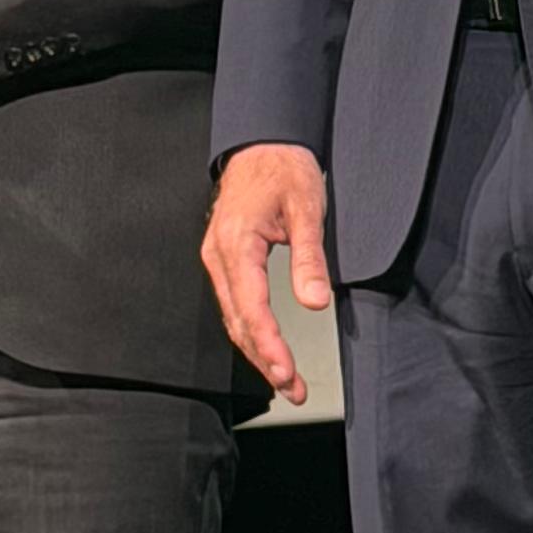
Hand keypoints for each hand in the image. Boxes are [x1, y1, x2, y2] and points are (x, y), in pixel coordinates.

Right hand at [200, 144, 331, 402]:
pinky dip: (251, 331)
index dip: (270, 346)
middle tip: (293, 389)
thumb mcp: (307, 208)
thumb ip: (310, 258)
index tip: (288, 373)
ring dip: (258, 351)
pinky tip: (268, 348)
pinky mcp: (224, 259)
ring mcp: (217, 259)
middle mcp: (219, 256)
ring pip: (234, 318)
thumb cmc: (283, 169)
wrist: (262, 143)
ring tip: (286, 379)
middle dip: (265, 360)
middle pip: (238, 322)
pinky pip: (234, 304)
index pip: (252, 309)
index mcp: (236, 244)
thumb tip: (316, 301)